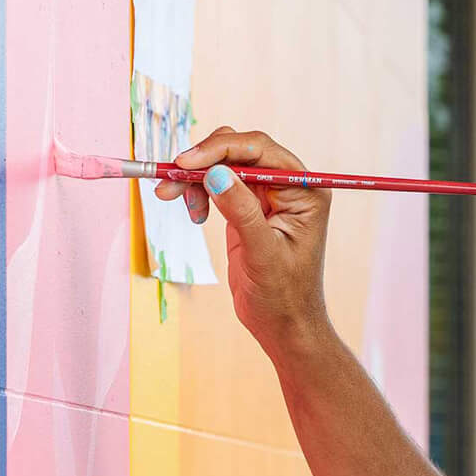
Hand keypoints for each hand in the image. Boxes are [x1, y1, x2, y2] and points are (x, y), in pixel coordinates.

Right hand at [154, 126, 331, 361]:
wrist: (282, 325)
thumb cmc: (283, 296)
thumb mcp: (263, 254)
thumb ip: (242, 211)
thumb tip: (216, 173)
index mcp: (305, 189)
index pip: (260, 150)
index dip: (221, 149)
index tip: (186, 162)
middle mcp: (289, 184)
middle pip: (240, 151)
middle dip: (203, 161)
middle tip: (170, 179)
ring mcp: (267, 195)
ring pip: (224, 164)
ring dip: (195, 176)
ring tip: (171, 197)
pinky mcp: (248, 207)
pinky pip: (218, 183)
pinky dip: (198, 190)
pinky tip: (191, 211)